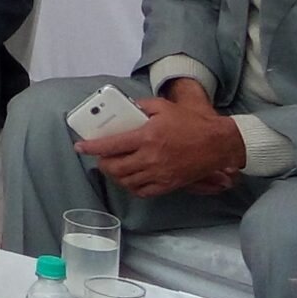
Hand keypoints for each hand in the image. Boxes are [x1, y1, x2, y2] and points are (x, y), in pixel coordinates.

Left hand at [77, 95, 246, 198]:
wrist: (216, 143)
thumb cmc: (190, 123)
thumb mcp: (163, 107)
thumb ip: (141, 106)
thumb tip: (126, 109)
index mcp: (147, 136)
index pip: (112, 145)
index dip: (92, 147)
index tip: (81, 146)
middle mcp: (150, 158)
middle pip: (115, 168)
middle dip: (102, 163)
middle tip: (100, 157)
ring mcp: (159, 174)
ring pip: (126, 181)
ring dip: (115, 175)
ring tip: (113, 166)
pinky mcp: (167, 185)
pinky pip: (142, 191)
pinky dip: (131, 186)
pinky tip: (129, 178)